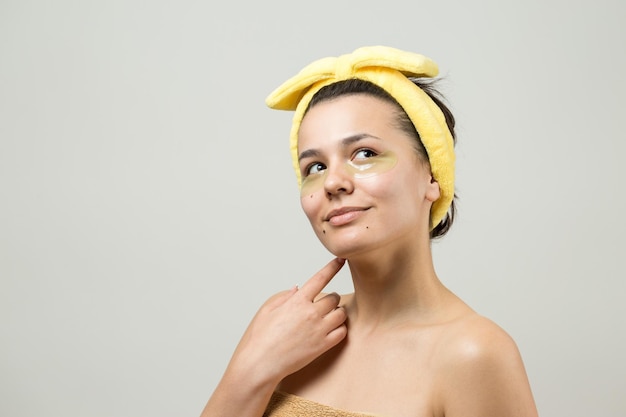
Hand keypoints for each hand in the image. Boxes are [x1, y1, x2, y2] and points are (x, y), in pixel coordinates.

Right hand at [227, 258, 347, 385]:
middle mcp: (311, 313)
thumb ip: (284, 296)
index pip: (320, 278)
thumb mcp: (267, 310)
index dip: (332, 267)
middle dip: (330, 298)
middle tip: (322, 305)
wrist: (261, 363)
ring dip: (337, 313)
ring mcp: (319, 330)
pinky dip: (339, 329)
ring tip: (327, 317)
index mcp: (297, 301)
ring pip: (341, 314)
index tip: (341, 260)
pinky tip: (331, 330)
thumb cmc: (260, 337)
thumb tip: (297, 289)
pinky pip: (342, 332)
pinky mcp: (323, 345)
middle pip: (334, 297)